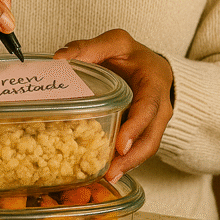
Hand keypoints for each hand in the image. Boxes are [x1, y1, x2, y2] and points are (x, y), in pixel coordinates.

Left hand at [53, 28, 173, 180]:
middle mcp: (160, 107)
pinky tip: (106, 172)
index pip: (149, 107)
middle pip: (151, 138)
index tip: (120, 145)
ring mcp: (154, 123)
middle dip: (132, 158)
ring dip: (128, 165)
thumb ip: (88, 48)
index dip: (136, 127)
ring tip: (106, 177)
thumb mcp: (115, 43)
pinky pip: (138, 150)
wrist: (151, 66)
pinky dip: (125, 162)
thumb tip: (58, 59)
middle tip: (111, 171)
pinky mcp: (144, 133)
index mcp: (154, 83)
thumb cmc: (133, 55)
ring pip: (146, 148)